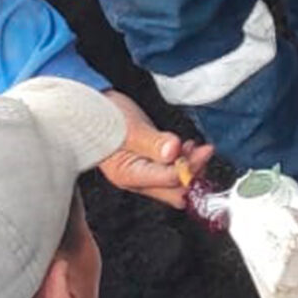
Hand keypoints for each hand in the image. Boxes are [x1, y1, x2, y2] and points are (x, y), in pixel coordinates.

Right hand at [98, 90, 214, 209]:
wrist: (93, 106)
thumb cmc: (104, 116)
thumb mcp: (130, 127)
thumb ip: (152, 142)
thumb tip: (173, 152)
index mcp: (129, 174)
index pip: (170, 181)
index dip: (190, 166)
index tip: (204, 150)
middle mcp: (136, 180)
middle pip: (175, 191)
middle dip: (193, 173)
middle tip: (202, 151)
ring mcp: (142, 175)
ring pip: (176, 185)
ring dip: (189, 168)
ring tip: (193, 147)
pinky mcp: (148, 167)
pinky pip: (171, 175)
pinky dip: (183, 164)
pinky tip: (185, 149)